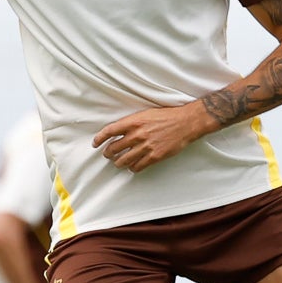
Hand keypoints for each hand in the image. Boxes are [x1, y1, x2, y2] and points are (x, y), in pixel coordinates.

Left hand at [92, 104, 210, 173]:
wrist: (185, 123)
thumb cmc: (167, 116)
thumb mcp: (146, 114)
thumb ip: (133, 123)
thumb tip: (120, 131)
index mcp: (134, 121)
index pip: (109, 131)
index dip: (99, 138)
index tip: (95, 143)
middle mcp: (137, 134)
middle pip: (114, 148)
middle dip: (108, 153)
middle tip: (108, 154)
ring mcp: (145, 147)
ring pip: (123, 160)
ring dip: (118, 163)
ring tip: (118, 162)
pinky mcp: (154, 156)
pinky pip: (137, 166)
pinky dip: (133, 168)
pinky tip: (133, 167)